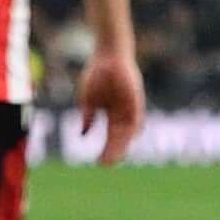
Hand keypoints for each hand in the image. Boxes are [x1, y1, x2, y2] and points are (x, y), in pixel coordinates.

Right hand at [74, 47, 145, 165]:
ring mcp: (130, 107)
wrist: (108, 54)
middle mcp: (123, 115)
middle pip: (120, 139)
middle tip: (106, 164)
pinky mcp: (136, 99)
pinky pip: (138, 116)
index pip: (110, 139)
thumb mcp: (88, 99)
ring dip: (123, 144)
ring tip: (115, 155)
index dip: (106, 151)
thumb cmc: (97, 74)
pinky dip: (134, 127)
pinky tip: (130, 137)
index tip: (99, 163)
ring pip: (129, 132)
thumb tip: (82, 136)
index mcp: (112, 116)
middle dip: (113, 152)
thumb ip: (87, 117)